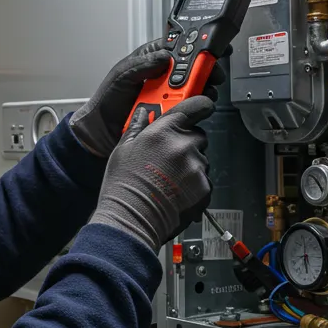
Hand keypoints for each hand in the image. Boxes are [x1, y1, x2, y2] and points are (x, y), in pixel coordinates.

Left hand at [69, 39, 227, 157]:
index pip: (180, 47)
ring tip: (201, 92)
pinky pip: (188, 109)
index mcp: (152, 61)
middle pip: (194, 68)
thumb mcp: (121, 76)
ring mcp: (169, 95)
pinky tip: (190, 107)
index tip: (212, 47)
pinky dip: (193, 108)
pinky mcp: (172, 113)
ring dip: (201, 90)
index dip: (198, 46)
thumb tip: (164, 56)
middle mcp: (163, 77)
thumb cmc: (106, 101)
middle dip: (206, 70)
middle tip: (211, 74)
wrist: (101, 132)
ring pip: (195, 89)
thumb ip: (142, 64)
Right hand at [87, 95, 214, 250]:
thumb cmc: (124, 188)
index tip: (202, 107)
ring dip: (190, 166)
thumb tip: (142, 114)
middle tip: (169, 158)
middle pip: (198, 136)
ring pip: (201, 160)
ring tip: (169, 180)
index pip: (195, 107)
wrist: (132, 221)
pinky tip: (176, 192)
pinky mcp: (204, 188)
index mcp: (164, 131)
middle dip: (187, 143)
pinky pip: (205, 180)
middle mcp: (183, 146)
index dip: (200, 106)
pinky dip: (195, 185)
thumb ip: (137, 127)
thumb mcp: (123, 149)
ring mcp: (196, 168)